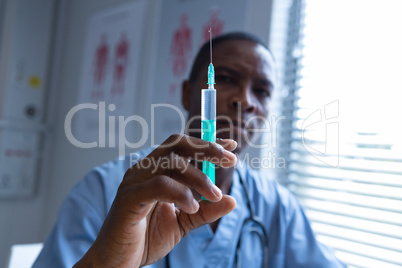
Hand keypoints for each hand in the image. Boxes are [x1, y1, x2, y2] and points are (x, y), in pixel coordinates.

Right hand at [74, 134, 236, 267]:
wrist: (118, 262)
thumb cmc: (146, 239)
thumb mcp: (183, 223)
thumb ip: (205, 211)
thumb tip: (232, 200)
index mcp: (156, 171)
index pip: (183, 146)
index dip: (208, 143)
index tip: (231, 146)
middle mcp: (144, 170)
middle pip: (177, 144)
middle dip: (207, 149)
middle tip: (230, 161)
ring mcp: (135, 181)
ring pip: (171, 163)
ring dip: (199, 177)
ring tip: (213, 196)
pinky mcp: (130, 198)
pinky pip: (159, 185)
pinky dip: (180, 193)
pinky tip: (191, 206)